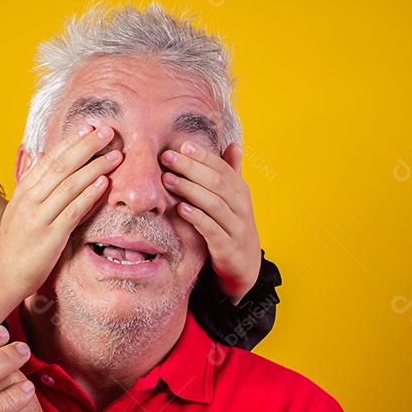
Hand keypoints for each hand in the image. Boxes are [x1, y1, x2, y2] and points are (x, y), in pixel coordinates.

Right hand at [0, 124, 120, 322]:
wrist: (0, 277)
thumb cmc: (14, 244)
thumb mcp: (17, 208)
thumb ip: (30, 182)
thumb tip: (39, 156)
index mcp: (23, 191)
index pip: (50, 159)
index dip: (71, 141)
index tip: (89, 127)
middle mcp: (30, 200)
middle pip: (61, 166)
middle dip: (86, 146)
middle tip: (108, 130)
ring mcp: (39, 217)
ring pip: (70, 185)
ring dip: (94, 167)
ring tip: (115, 154)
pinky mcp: (50, 236)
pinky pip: (73, 210)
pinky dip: (88, 194)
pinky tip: (103, 182)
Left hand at [160, 141, 260, 303]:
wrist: (244, 266)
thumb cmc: (232, 226)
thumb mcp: (234, 200)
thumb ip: (232, 174)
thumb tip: (234, 145)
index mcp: (240, 192)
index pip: (222, 168)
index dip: (203, 156)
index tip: (181, 146)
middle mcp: (241, 207)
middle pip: (217, 183)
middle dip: (191, 168)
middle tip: (167, 158)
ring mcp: (236, 228)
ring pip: (214, 204)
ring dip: (190, 190)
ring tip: (168, 180)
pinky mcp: (228, 248)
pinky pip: (212, 230)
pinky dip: (197, 219)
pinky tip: (180, 209)